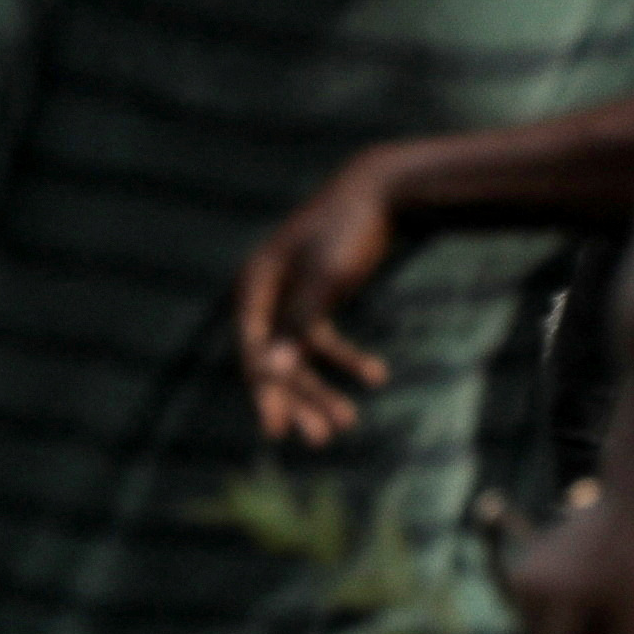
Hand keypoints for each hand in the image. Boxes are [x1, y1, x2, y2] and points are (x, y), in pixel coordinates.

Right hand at [230, 147, 409, 445]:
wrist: (381, 194)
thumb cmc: (347, 232)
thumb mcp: (324, 279)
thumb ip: (295, 325)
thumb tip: (267, 371)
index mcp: (254, 284)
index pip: (251, 350)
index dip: (264, 392)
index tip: (277, 432)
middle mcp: (264, 294)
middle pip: (274, 359)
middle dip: (298, 399)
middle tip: (322, 439)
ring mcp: (290, 297)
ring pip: (299, 356)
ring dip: (323, 387)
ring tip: (350, 420)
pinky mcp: (316, 300)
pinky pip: (323, 341)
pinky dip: (346, 360)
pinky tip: (377, 375)